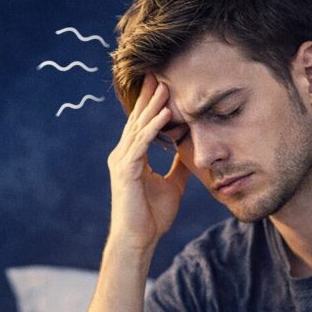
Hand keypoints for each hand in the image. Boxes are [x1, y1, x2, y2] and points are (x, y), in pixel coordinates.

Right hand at [106, 73, 190, 251]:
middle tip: (160, 71)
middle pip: (138, 119)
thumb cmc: (151, 217)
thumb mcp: (172, 185)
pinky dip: (153, 128)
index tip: (163, 83)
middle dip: (150, 96)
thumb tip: (189, 151)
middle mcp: (123, 155)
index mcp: (132, 157)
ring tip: (166, 86)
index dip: (152, 104)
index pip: (142, 124)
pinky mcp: (126, 171)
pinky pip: (141, 144)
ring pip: (139, 127)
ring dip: (153, 106)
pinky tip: (166, 114)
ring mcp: (122, 162)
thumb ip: (177, 166)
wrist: (138, 240)